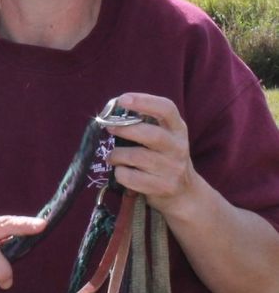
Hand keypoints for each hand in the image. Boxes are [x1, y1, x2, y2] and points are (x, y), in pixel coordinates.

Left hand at [107, 92, 196, 215]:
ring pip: (137, 157)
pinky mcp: (163, 187)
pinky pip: (131, 177)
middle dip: (125, 129)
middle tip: (108, 127)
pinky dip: (120, 173)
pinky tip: (121, 171)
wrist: (184, 192)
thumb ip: (145, 124)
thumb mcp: (164, 136)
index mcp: (178, 129)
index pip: (167, 109)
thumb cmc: (165, 157)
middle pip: (152, 135)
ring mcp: (172, 169)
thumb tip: (111, 113)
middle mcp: (178, 147)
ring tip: (112, 157)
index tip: (123, 99)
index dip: (144, 101)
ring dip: (117, 155)